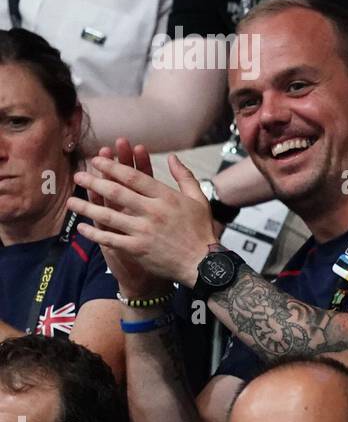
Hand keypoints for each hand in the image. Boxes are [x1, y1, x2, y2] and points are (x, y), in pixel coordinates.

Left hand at [68, 152, 216, 287]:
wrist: (203, 263)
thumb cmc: (201, 230)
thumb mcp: (199, 199)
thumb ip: (184, 176)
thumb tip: (172, 158)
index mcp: (166, 197)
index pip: (134, 177)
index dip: (113, 167)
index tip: (98, 160)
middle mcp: (152, 212)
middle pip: (116, 193)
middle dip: (94, 182)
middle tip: (78, 175)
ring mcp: (143, 231)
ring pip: (108, 216)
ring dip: (86, 207)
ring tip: (70, 201)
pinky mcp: (137, 248)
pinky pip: (110, 239)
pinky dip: (94, 233)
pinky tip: (82, 227)